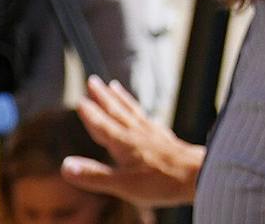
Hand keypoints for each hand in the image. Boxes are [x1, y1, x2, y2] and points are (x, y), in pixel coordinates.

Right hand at [61, 76, 202, 208]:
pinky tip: (146, 115)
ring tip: (114, 86)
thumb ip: (94, 175)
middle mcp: (137, 134)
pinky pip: (150, 121)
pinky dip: (143, 114)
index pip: (101, 125)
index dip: (90, 114)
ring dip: (122, 99)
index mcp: (123, 143)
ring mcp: (154, 135)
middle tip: (93, 81)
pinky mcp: (168, 140)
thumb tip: (65, 166)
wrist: (199, 176)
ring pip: (133, 112)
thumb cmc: (162, 182)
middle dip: (103, 97)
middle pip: (116, 112)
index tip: (80, 100)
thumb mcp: (123, 184)